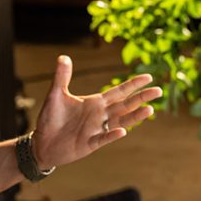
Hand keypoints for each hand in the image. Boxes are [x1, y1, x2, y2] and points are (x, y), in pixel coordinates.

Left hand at [31, 56, 160, 169]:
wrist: (42, 142)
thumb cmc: (51, 118)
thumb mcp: (56, 95)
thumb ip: (62, 77)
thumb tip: (63, 56)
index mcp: (95, 103)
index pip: (118, 92)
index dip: (133, 84)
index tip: (149, 77)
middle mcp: (100, 115)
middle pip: (125, 105)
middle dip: (141, 98)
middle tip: (158, 90)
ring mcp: (97, 130)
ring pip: (120, 121)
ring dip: (134, 116)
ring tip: (150, 109)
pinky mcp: (90, 144)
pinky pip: (103, 138)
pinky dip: (112, 135)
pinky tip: (122, 131)